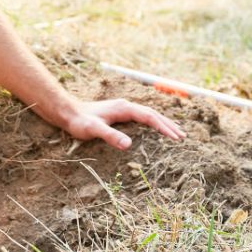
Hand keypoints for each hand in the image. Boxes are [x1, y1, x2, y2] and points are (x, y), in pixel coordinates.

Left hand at [59, 97, 187, 149]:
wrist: (68, 112)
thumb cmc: (80, 122)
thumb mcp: (94, 130)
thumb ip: (110, 136)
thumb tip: (128, 145)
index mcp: (124, 108)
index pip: (150, 117)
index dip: (164, 127)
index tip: (176, 138)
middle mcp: (126, 106)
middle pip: (153, 114)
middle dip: (169, 125)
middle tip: (183, 137)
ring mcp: (124, 109)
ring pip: (149, 115)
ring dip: (163, 123)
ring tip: (176, 133)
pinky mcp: (120, 114)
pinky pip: (142, 118)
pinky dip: (153, 123)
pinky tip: (156, 130)